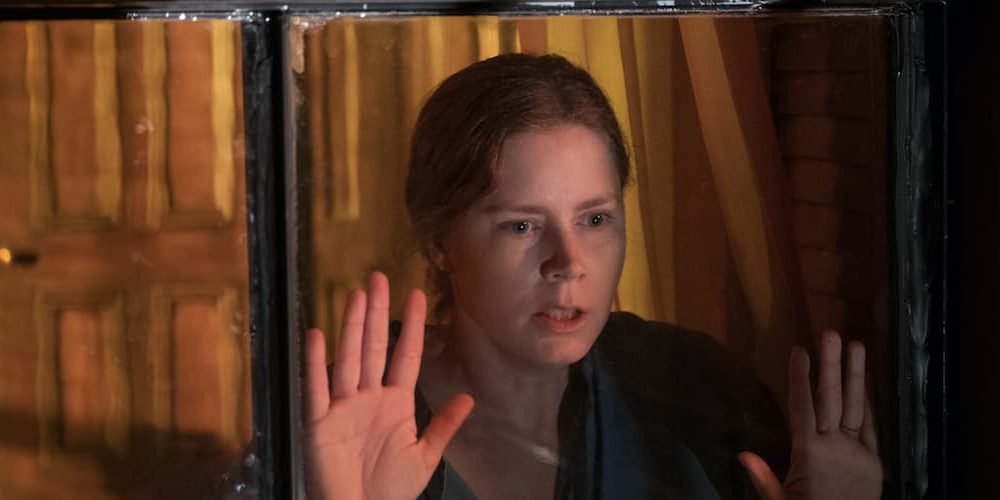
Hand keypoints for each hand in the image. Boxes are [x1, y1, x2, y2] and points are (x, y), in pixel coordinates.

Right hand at [304, 272, 473, 499]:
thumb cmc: (389, 489)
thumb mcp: (425, 456)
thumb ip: (444, 426)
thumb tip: (469, 398)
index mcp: (395, 403)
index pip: (404, 355)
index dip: (410, 325)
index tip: (415, 294)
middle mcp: (368, 397)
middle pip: (374, 347)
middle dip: (377, 312)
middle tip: (378, 278)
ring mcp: (342, 407)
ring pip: (348, 359)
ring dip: (352, 327)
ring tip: (356, 295)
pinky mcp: (319, 422)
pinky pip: (316, 388)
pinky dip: (314, 363)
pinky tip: (316, 334)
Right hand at [739, 330, 882, 499]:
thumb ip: (763, 478)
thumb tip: (742, 453)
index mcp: (809, 454)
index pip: (803, 407)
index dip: (800, 378)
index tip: (800, 350)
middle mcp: (834, 447)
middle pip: (831, 400)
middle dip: (830, 365)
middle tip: (830, 334)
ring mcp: (858, 453)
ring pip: (856, 408)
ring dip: (856, 375)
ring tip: (856, 345)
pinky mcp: (875, 462)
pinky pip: (872, 428)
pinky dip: (869, 404)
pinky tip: (866, 382)